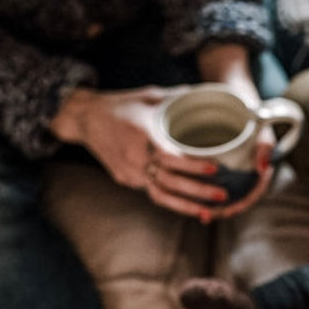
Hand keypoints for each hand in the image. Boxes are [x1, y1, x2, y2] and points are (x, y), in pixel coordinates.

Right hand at [50, 86, 227, 220]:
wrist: (86, 118)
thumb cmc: (122, 105)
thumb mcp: (150, 96)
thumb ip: (178, 99)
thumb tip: (210, 96)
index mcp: (142, 135)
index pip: (171, 156)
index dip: (193, 165)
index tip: (216, 167)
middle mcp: (135, 158)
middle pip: (169, 181)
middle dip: (198, 191)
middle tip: (223, 195)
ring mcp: (129, 172)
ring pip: (161, 195)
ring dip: (187, 206)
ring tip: (210, 212)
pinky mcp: (126, 180)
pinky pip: (152, 192)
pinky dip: (173, 201)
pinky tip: (191, 207)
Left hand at [197, 42, 276, 219]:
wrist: (237, 95)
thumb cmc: (251, 111)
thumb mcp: (263, 123)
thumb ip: (266, 143)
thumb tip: (263, 167)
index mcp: (261, 166)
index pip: (255, 192)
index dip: (242, 204)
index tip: (227, 210)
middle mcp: (248, 171)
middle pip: (238, 197)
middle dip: (223, 210)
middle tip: (205, 215)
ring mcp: (235, 169)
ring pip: (225, 193)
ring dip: (212, 205)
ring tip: (197, 212)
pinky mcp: (222, 165)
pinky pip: (215, 182)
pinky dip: (204, 190)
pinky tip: (190, 195)